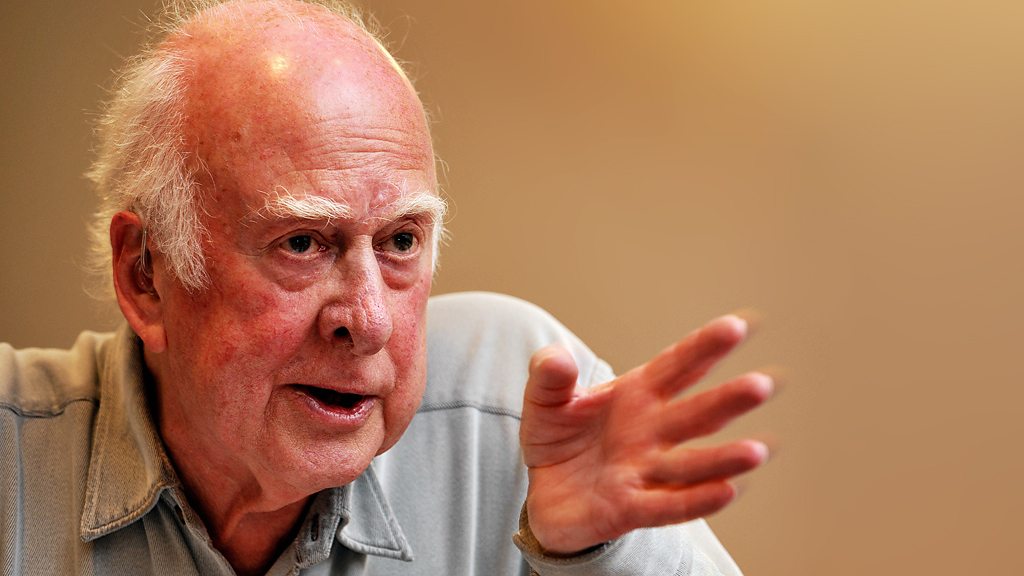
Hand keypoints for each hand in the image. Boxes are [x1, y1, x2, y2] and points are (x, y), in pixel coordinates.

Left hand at [519, 315, 771, 554]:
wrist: (547, 494)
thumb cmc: (558, 438)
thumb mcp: (544, 400)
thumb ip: (549, 377)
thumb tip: (556, 358)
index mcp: (636, 395)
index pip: (676, 367)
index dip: (705, 347)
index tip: (739, 325)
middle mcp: (651, 432)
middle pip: (694, 414)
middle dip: (727, 400)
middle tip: (764, 384)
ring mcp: (645, 471)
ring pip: (691, 464)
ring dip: (723, 459)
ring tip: (758, 451)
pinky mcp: (630, 509)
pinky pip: (666, 506)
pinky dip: (694, 500)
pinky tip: (726, 492)